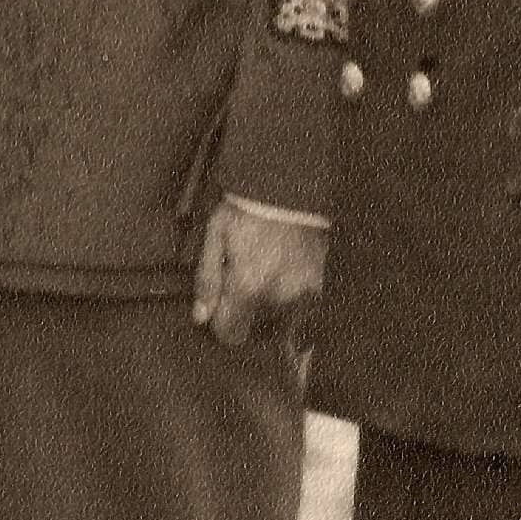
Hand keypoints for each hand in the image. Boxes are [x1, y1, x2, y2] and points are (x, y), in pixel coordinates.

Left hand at [191, 200, 326, 345]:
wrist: (288, 186)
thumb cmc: (247, 209)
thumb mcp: (215, 238)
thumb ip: (207, 280)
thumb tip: (201, 317)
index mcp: (248, 286)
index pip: (231, 333)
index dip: (222, 324)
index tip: (221, 308)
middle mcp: (278, 295)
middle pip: (256, 326)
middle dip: (247, 310)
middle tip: (244, 276)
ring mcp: (303, 290)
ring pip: (279, 316)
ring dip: (270, 303)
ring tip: (264, 268)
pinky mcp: (320, 282)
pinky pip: (303, 305)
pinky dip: (291, 295)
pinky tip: (282, 270)